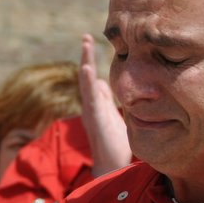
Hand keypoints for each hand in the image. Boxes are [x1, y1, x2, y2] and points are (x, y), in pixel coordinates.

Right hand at [79, 33, 129, 176]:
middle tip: (87, 36)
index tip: (93, 41)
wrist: (114, 166)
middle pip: (87, 76)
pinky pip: (90, 97)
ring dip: (86, 63)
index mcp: (99, 104)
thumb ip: (112, 103)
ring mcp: (92, 111)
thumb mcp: (118, 118)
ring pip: (86, 83)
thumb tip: (108, 86)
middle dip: (87, 56)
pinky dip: (87, 82)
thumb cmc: (118, 145)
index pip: (95, 78)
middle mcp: (92, 106)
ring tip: (86, 44)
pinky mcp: (95, 118)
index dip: (92, 61)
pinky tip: (86, 69)